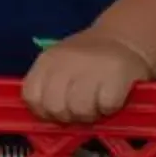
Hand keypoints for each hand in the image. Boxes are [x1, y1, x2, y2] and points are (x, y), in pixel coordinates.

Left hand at [24, 33, 155, 125]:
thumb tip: (48, 116)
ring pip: (80, 110)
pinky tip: (111, 100)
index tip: (55, 114)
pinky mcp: (117, 75)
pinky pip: (106, 106)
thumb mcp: (60, 64)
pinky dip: (109, 109)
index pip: (31, 96)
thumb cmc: (89, 58)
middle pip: (55, 107)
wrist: (124, 39)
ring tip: (96, 107)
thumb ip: (50, 85)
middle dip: (67, 117)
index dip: (42, 112)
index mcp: (47, 60)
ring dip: (89, 116)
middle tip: (79, 112)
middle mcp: (66, 63)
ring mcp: (91, 68)